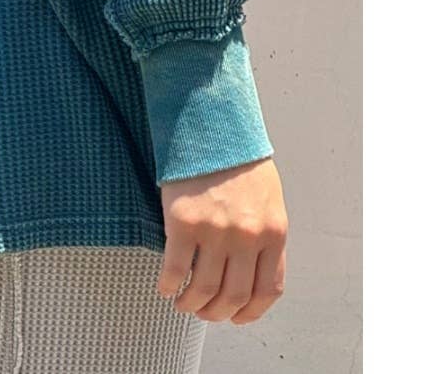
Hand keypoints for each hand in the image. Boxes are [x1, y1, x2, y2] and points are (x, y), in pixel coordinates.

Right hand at [156, 156, 287, 323]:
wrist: (210, 121)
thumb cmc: (237, 155)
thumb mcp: (267, 197)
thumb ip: (263, 233)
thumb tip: (251, 269)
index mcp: (273, 231)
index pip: (268, 290)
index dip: (250, 312)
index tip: (236, 317)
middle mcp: (247, 236)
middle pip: (234, 296)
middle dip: (217, 312)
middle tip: (204, 312)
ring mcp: (215, 231)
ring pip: (203, 289)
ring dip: (191, 304)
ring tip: (183, 302)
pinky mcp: (183, 221)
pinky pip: (175, 269)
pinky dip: (169, 285)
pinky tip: (165, 286)